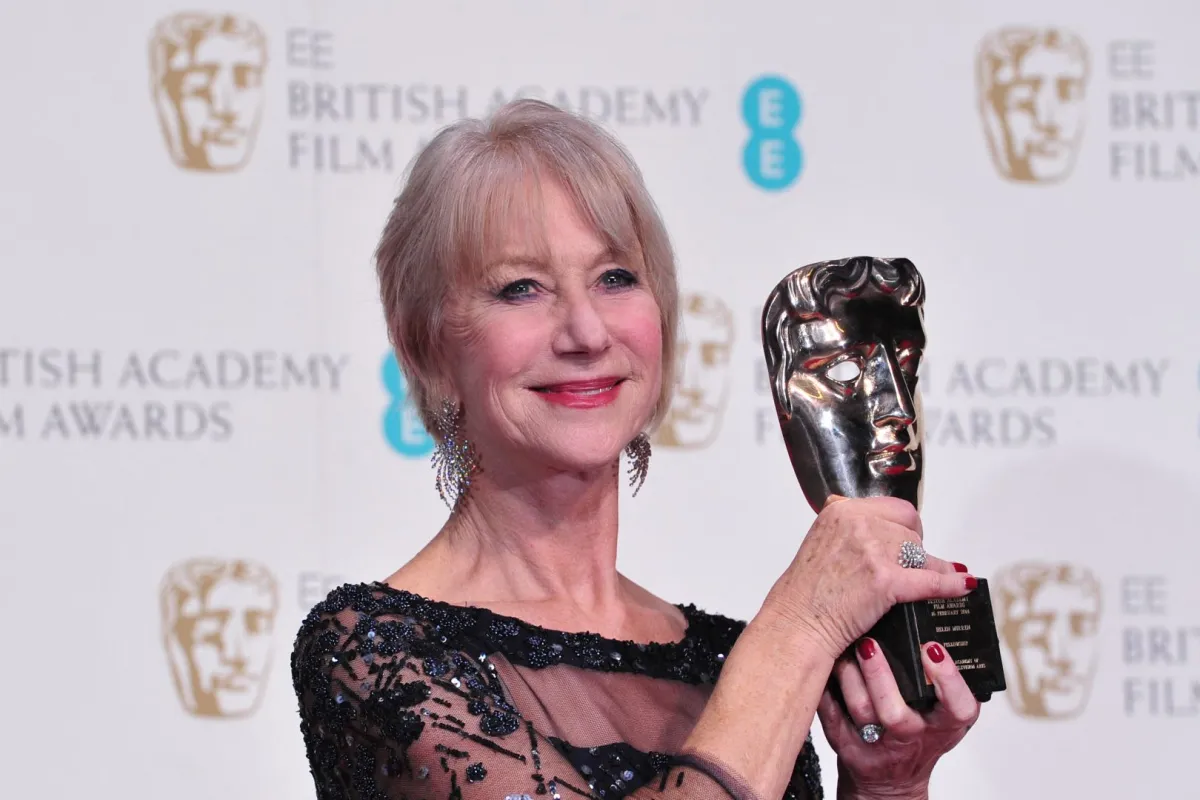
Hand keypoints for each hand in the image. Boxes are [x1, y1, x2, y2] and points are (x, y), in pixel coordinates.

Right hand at [764, 495, 975, 660]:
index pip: (894, 509)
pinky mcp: (886, 580)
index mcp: (840, 510)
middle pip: (910, 530)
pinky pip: (930, 579)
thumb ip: (847, 528)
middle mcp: (856, 523)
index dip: (904, 529)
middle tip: (910, 568)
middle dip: (915, 550)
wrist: (797, 625)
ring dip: (930, 569)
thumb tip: (882, 528)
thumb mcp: (820, 542)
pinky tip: (962, 586)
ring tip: (933, 581)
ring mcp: (872, 550)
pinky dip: (950, 585)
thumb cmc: (805, 594)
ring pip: (920, 554)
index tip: (906, 543)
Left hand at [817, 636, 979, 798]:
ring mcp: (877, 745)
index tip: (932, 647)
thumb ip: (943, 681)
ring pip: (860, 710)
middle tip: (869, 643)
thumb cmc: (919, 734)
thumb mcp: (943, 712)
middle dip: (881, 676)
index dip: (947, 678)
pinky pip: (831, 713)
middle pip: (896, 713)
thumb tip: (932, 621)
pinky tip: (827, 663)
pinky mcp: (847, 746)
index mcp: (945, 725)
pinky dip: (827, 686)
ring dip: (849, 675)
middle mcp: (913, 737)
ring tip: (846, 647)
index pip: (958, 706)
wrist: (890, 781)